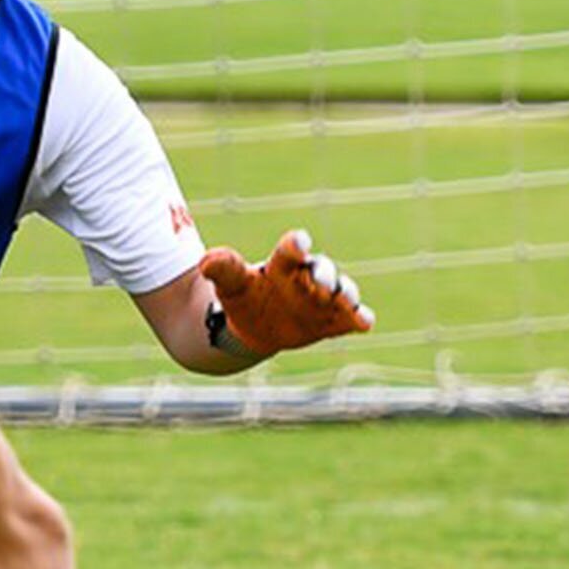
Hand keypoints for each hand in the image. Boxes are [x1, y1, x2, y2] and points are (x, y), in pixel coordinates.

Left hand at [197, 228, 374, 355]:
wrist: (254, 326)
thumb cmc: (244, 297)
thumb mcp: (232, 284)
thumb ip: (224, 269)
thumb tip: (205, 261)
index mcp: (283, 263)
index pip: (291, 249)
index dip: (296, 244)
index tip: (299, 242)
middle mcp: (308, 276)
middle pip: (323, 268)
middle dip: (324, 274)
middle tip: (319, 282)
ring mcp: (324, 298)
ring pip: (342, 290)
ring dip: (346, 294)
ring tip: (345, 300)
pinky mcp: (335, 319)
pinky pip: (352, 317)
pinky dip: (360, 318)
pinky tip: (364, 323)